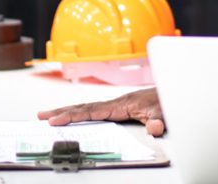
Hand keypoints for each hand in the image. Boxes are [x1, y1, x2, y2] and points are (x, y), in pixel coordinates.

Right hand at [37, 87, 164, 135]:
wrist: (177, 90)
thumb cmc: (169, 100)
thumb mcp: (165, 111)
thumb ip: (159, 119)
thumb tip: (154, 127)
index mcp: (121, 104)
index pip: (92, 111)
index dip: (72, 116)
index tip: (54, 120)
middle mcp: (117, 103)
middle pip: (84, 107)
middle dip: (62, 111)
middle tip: (40, 115)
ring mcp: (118, 104)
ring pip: (88, 108)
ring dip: (68, 111)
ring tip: (48, 115)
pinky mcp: (122, 107)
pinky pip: (96, 111)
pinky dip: (81, 113)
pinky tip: (75, 116)